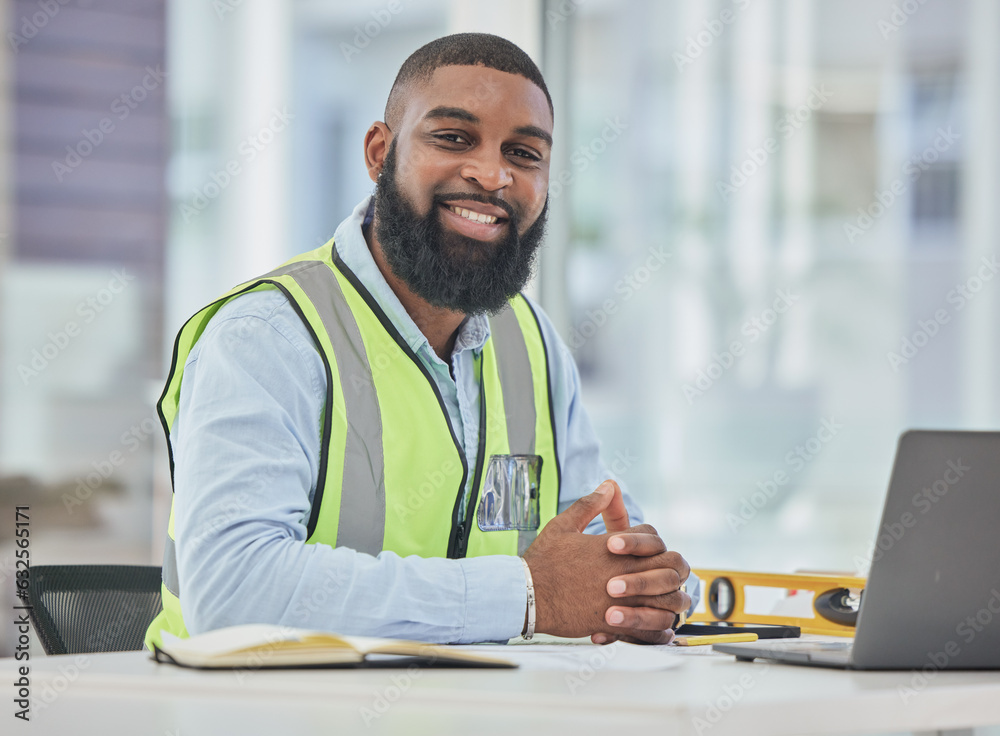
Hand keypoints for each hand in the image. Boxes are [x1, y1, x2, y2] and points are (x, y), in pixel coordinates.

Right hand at [521, 480, 690, 641]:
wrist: (526, 596)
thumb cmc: (543, 562)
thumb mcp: (563, 525)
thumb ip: (589, 505)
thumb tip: (608, 486)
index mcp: (615, 547)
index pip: (653, 538)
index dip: (653, 543)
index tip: (646, 550)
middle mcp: (625, 572)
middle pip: (671, 567)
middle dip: (672, 568)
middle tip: (666, 574)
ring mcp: (622, 600)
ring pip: (668, 601)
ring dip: (671, 600)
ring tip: (668, 601)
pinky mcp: (615, 624)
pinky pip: (651, 631)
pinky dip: (659, 631)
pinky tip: (660, 630)